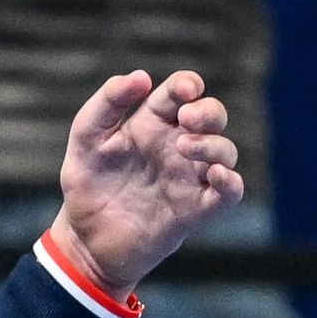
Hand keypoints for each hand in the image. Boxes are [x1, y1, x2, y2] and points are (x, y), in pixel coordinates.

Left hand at [55, 68, 245, 294]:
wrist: (86, 240)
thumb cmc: (87, 185)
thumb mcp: (86, 138)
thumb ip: (108, 102)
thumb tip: (142, 76)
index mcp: (153, 122)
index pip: (182, 91)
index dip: (189, 84)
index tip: (185, 90)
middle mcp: (177, 146)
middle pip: (213, 116)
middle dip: (208, 111)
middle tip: (186, 119)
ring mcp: (189, 177)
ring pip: (225, 151)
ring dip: (214, 145)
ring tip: (184, 147)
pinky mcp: (196, 209)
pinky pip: (230, 192)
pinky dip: (230, 182)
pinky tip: (215, 175)